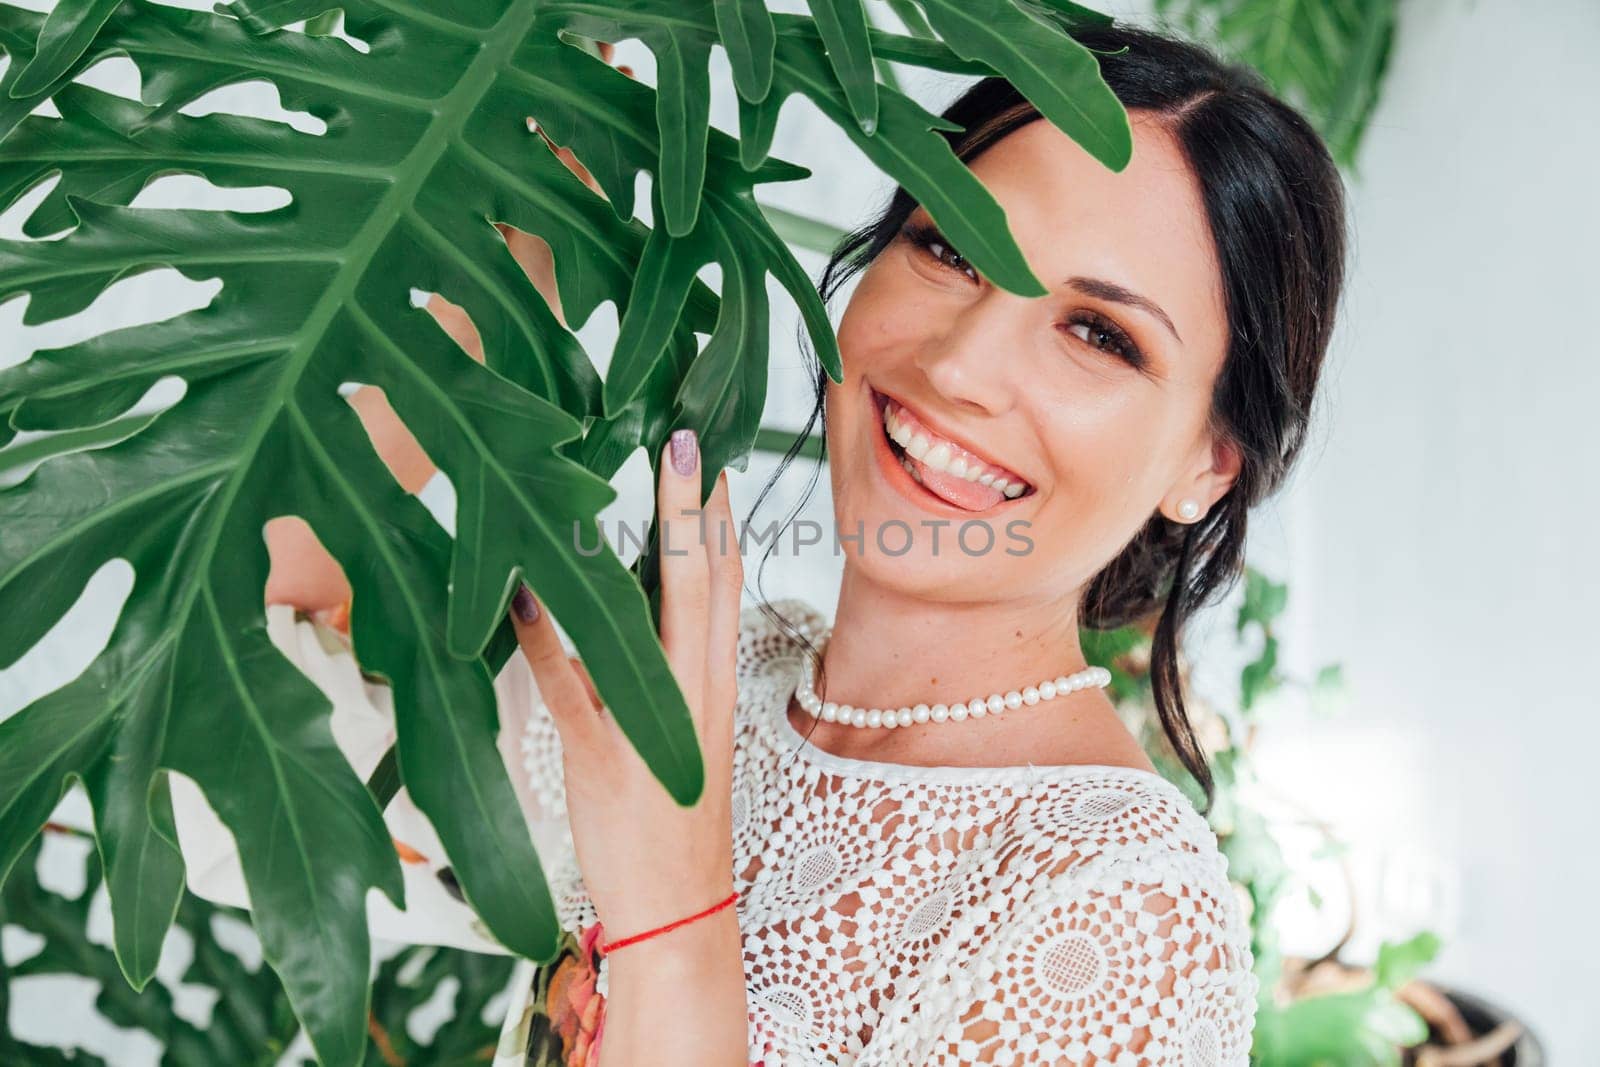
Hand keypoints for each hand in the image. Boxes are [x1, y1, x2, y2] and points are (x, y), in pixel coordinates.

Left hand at [507, 429, 743, 943]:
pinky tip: (521, 590)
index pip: (725, 588)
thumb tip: (615, 612)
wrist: (678, 909)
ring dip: (636, 549)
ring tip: (611, 481)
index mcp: (715, 685)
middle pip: (702, 587)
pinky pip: (572, 687)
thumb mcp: (677, 734)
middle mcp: (696, 695)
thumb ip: (654, 670)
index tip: (709, 456)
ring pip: (653, 622)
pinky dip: (545, 637)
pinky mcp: (604, 759)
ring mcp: (654, 726)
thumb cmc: (672, 819)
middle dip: (693, 510)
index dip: (719, 520)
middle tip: (686, 438)